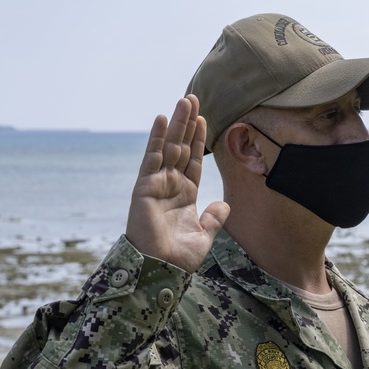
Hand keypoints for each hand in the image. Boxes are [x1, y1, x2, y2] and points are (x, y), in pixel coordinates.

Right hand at [126, 95, 229, 272]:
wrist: (160, 270)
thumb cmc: (179, 258)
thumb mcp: (204, 236)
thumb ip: (214, 219)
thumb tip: (224, 205)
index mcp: (185, 196)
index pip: (193, 160)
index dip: (199, 140)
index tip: (205, 119)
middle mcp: (170, 186)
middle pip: (181, 147)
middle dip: (188, 124)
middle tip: (194, 98)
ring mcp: (156, 184)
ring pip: (169, 147)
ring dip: (176, 123)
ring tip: (184, 100)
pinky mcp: (144, 186)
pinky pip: (152, 157)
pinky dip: (157, 138)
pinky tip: (163, 118)